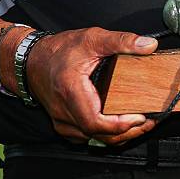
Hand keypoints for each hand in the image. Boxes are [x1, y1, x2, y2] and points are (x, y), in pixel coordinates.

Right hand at [25, 28, 158, 144]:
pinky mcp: (65, 125)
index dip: (120, 125)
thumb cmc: (59, 50)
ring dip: (119, 135)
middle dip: (128, 132)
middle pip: (99, 136)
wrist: (31, 60)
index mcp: (71, 92)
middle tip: (148, 122)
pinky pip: (88, 137)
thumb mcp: (92, 38)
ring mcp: (63, 121)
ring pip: (94, 139)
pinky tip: (121, 125)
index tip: (140, 117)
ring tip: (140, 124)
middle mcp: (64, 112)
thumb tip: (148, 45)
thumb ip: (121, 41)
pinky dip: (107, 134)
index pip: (95, 122)